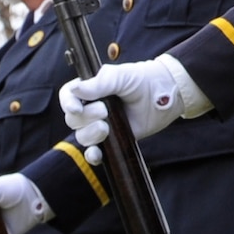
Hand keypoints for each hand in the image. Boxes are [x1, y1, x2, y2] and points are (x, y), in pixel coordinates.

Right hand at [60, 57, 188, 158]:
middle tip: (105, 111)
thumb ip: (98, 84)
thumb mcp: (120, 77)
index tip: (76, 108)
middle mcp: (91, 108)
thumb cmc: (142, 80)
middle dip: (86, 118)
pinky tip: (97, 153)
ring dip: (91, 134)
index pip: (67, 96)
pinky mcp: (112, 141)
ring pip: (81, 136)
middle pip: (72, 119)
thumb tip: (74, 90)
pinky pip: (93, 153)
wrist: (165, 96)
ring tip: (107, 127)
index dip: (67, 103)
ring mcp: (101, 125)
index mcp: (90, 89)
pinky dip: (92, 156)